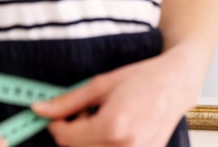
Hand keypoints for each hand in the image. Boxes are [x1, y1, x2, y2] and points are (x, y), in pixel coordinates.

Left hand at [32, 48, 196, 146]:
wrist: (178, 82)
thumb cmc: (144, 77)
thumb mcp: (101, 84)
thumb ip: (68, 101)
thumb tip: (39, 109)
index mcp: (111, 126)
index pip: (65, 137)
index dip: (57, 125)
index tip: (58, 116)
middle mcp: (124, 145)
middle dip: (74, 133)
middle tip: (86, 113)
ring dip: (90, 140)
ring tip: (103, 120)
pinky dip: (108, 143)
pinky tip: (117, 127)